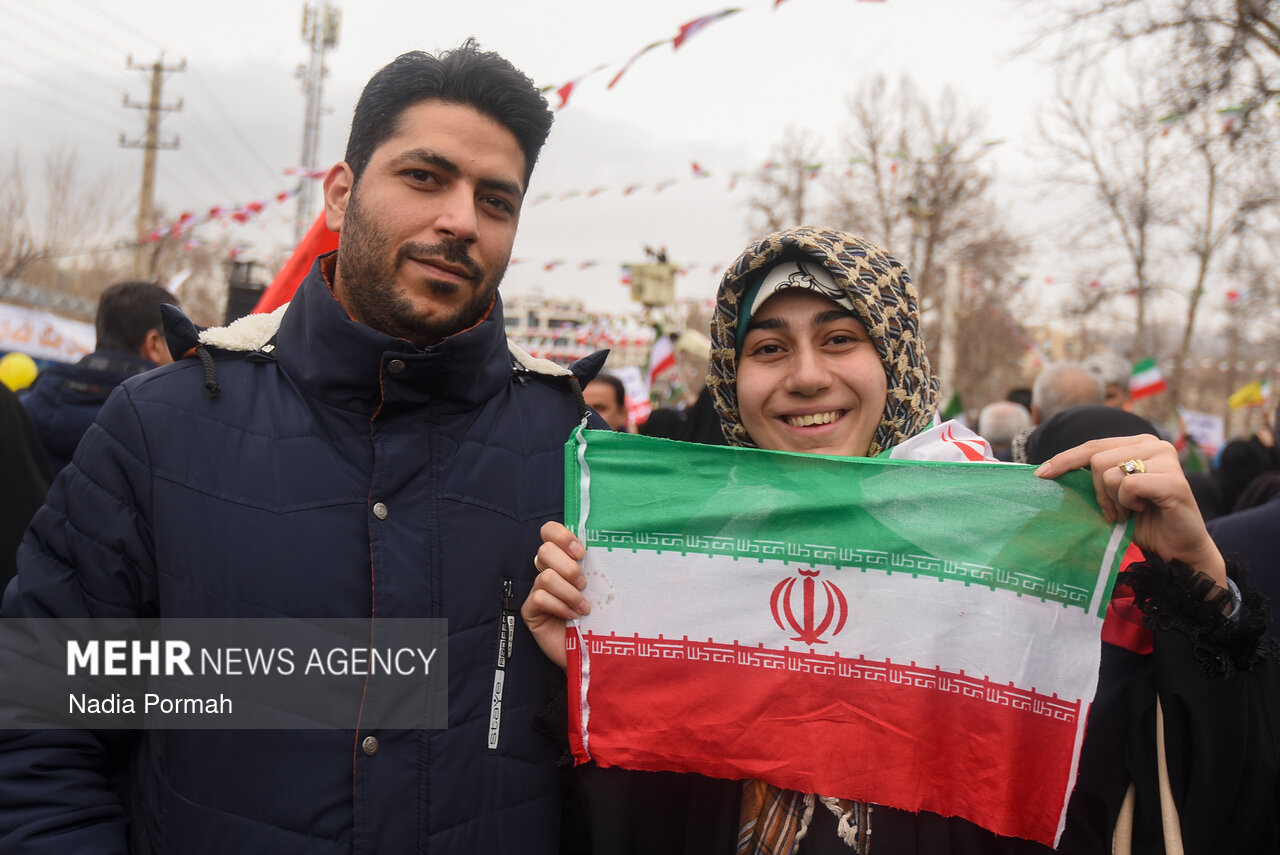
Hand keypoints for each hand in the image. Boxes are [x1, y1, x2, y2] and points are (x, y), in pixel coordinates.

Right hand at [521, 521, 589, 670]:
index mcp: (564, 560)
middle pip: (545, 551)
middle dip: (569, 568)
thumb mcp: (604, 587)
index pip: (550, 532)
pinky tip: (571, 617)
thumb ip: (600, 567)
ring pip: (546, 577)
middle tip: (584, 585)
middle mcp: (548, 572)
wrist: (595, 651)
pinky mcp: (531, 610)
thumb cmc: (601, 617)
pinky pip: (540, 598)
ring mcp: (537, 591)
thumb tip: (610, 544)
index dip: (562, 536)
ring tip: (583, 608)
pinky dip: (560, 607)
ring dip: (569, 593)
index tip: (581, 552)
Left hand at [1035, 434, 1227, 587]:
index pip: (1093, 446)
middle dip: (1098, 491)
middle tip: (1115, 511)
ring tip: (1132, 511)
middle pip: (1097, 459)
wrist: (1178, 550)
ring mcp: (1167, 459)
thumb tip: (1047, 470)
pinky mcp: (1174, 480)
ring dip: (1115, 500)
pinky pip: (1129, 486)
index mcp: (1139, 443)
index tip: (1041, 475)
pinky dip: (1130, 503)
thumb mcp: (1112, 495)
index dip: (1065, 459)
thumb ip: (1093, 478)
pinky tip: (1144, 510)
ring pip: (1110, 473)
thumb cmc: (1143, 522)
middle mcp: (1155, 444)